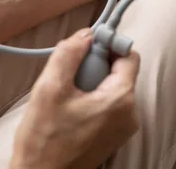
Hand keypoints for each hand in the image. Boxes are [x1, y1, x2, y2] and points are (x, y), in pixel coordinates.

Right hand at [10, 29, 139, 168]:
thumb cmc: (44, 140)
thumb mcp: (50, 88)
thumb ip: (69, 54)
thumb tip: (86, 34)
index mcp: (121, 98)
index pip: (129, 55)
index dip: (109, 45)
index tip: (87, 46)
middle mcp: (131, 113)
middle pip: (120, 71)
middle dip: (96, 65)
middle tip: (69, 74)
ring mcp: (124, 127)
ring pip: (113, 87)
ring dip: (92, 83)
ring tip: (66, 94)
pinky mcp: (114, 136)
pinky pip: (109, 105)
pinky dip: (92, 99)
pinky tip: (70, 108)